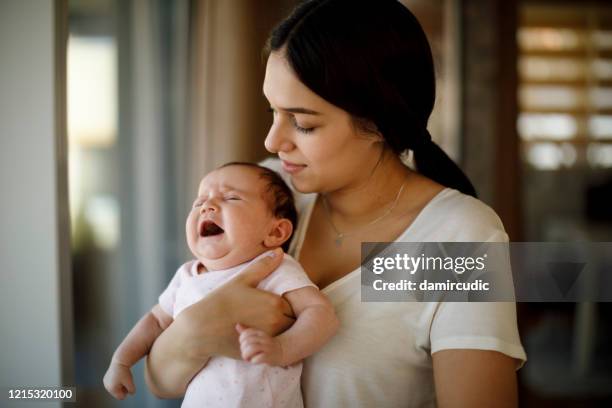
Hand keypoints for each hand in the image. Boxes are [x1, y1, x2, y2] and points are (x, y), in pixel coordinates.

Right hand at [103, 361, 135, 399]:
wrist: (120, 361)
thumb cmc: (125, 372)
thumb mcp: (130, 382)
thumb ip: (131, 390)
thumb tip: (131, 393)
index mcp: (112, 389)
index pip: (121, 397)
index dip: (126, 391)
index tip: (127, 384)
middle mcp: (107, 387)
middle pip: (118, 393)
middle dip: (123, 388)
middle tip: (125, 380)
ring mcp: (105, 383)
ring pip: (115, 389)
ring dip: (120, 385)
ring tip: (122, 377)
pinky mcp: (105, 379)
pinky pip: (112, 384)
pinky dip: (116, 382)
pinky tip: (118, 375)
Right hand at [173, 248, 294, 359]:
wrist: (200, 329)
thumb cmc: (220, 301)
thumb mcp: (241, 280)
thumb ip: (263, 266)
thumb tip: (280, 251)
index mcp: (275, 304)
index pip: (296, 305)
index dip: (290, 304)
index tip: (281, 302)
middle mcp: (276, 324)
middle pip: (294, 322)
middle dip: (289, 318)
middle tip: (273, 314)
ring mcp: (268, 340)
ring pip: (286, 336)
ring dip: (282, 332)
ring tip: (266, 324)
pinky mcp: (260, 353)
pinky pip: (274, 349)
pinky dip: (271, 344)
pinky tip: (259, 337)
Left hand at [237, 323, 284, 365]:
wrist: (282, 352)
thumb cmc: (266, 345)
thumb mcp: (257, 336)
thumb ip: (246, 332)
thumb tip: (237, 325)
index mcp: (260, 333)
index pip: (246, 333)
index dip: (242, 340)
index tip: (244, 345)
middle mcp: (264, 339)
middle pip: (247, 342)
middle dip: (243, 349)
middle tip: (246, 354)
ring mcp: (267, 348)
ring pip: (251, 349)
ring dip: (246, 355)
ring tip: (248, 358)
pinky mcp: (269, 357)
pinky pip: (258, 358)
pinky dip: (253, 361)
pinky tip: (254, 361)